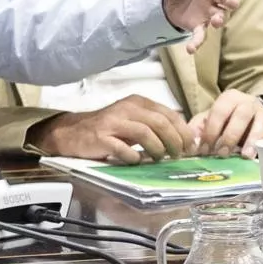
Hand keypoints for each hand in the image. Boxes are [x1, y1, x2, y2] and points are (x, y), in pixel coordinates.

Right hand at [31, 96, 196, 164]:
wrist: (72, 132)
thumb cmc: (108, 128)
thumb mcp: (133, 119)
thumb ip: (155, 125)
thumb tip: (183, 139)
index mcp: (138, 102)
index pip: (169, 114)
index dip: (183, 131)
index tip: (190, 146)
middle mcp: (127, 108)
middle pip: (160, 123)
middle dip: (174, 141)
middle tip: (178, 155)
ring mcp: (113, 122)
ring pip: (145, 133)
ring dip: (157, 150)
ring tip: (159, 159)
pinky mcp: (101, 138)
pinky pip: (124, 149)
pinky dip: (134, 158)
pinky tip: (136, 161)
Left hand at [190, 90, 262, 156]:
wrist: (247, 115)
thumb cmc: (224, 119)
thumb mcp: (208, 119)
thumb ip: (197, 129)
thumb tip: (192, 146)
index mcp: (230, 98)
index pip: (220, 111)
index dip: (211, 131)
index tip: (205, 149)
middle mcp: (249, 102)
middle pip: (242, 115)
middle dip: (231, 136)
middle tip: (222, 153)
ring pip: (261, 124)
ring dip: (252, 140)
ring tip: (245, 155)